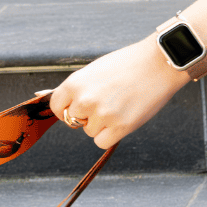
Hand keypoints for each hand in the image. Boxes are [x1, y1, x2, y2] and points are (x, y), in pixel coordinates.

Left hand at [49, 39, 188, 149]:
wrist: (158, 64)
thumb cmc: (129, 64)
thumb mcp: (95, 70)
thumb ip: (76, 87)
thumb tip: (47, 98)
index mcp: (75, 83)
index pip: (57, 106)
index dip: (67, 108)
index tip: (77, 107)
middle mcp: (85, 100)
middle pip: (73, 120)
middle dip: (86, 116)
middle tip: (106, 102)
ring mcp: (102, 114)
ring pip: (90, 132)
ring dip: (101, 125)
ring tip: (119, 106)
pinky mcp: (120, 127)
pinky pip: (102, 142)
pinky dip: (111, 135)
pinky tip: (122, 118)